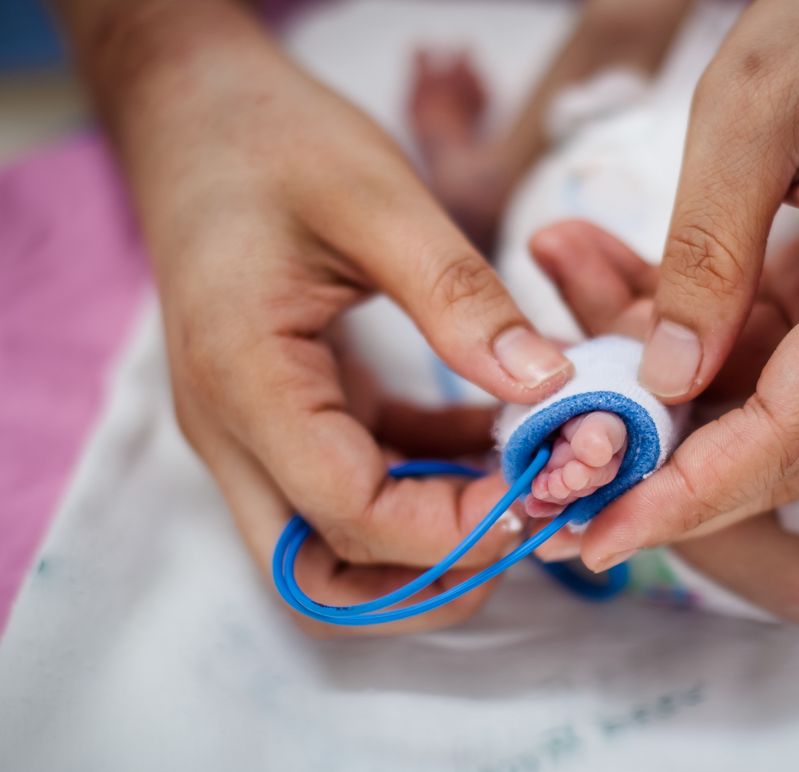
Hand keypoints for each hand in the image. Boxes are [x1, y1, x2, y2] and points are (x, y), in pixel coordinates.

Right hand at [69, 1, 572, 631]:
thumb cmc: (274, 143)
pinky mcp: (289, 414)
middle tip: (534, 520)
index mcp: (247, 381)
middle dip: (434, 576)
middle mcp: (238, 431)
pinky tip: (501, 440)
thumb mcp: (378, 201)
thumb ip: (459, 297)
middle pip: (324, 575)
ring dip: (432, 542)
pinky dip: (428, 483)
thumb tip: (548, 384)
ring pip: (338, 548)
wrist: (196, 114)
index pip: (350, 514)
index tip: (544, 493)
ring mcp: (258, 430)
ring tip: (527, 488)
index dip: (454, 528)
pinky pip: (357, 485)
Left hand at [572, 0, 798, 569]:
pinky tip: (610, 270)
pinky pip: (770, 354)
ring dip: (659, 374)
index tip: (598, 536)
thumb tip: (668, 381)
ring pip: (765, 403)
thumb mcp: (754, 108)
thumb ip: (706, 253)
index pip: (796, 434)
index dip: (693, 496)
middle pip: (787, 446)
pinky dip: (688, 331)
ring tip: (567, 275)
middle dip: (665, 465)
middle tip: (557, 475)